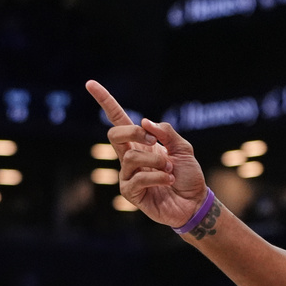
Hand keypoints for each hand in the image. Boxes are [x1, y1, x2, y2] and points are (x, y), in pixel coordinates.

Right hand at [85, 80, 207, 226]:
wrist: (194, 202)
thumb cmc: (188, 175)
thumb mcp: (184, 148)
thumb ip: (167, 133)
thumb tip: (145, 122)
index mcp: (141, 143)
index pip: (118, 119)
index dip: (105, 101)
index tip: (90, 83)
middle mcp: (130, 157)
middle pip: (114, 134)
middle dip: (133, 132)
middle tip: (153, 140)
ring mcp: (128, 175)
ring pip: (130, 158)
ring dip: (156, 161)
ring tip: (170, 169)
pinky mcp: (131, 193)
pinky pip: (138, 179)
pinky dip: (158, 177)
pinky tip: (169, 181)